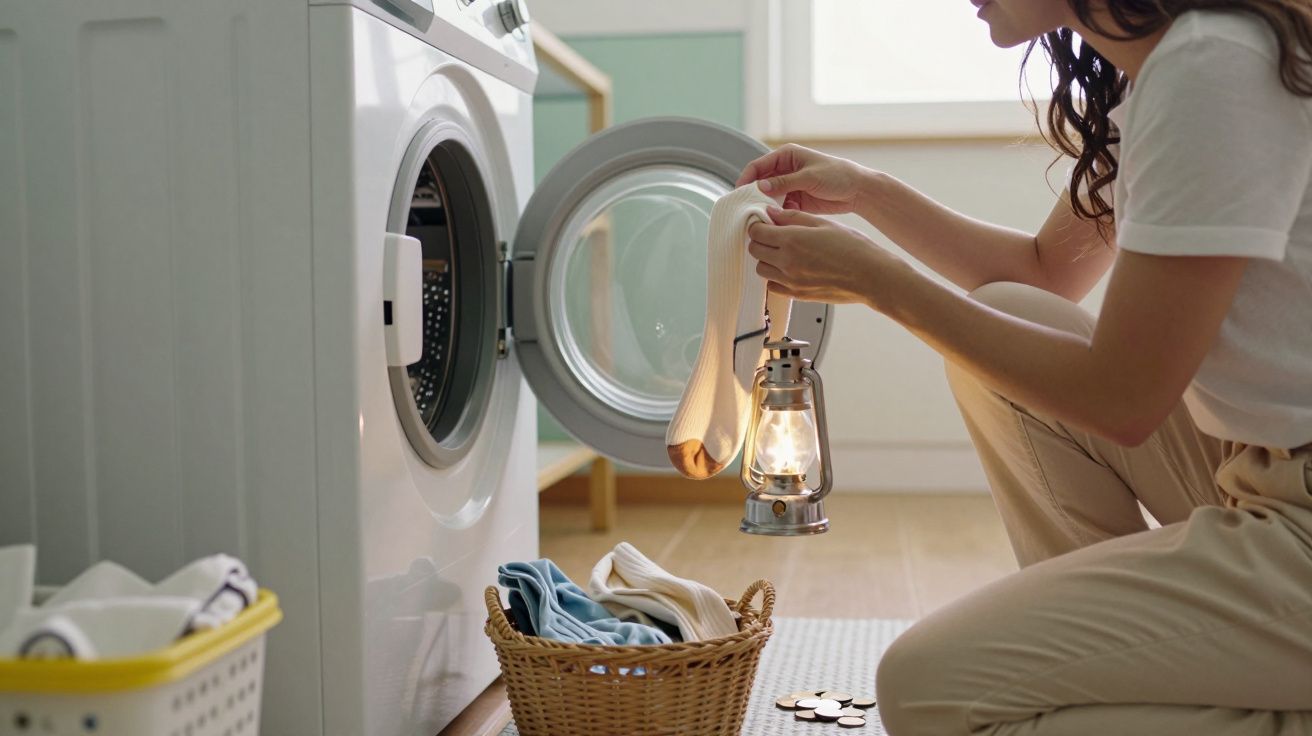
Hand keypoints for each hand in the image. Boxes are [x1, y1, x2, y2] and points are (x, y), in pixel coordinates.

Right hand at [736, 143, 874, 215]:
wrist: (858, 191)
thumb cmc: (837, 175)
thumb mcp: (809, 177)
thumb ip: (784, 182)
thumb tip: (760, 186)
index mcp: (786, 156)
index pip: (758, 166)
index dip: (746, 178)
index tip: (739, 193)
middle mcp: (785, 170)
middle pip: (760, 182)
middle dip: (754, 195)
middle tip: (746, 210)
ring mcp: (789, 186)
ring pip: (769, 197)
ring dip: (765, 207)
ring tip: (760, 219)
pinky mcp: (795, 200)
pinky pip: (780, 208)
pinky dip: (776, 215)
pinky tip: (775, 223)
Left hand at [747, 207, 906, 305]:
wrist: (871, 276)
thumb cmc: (854, 248)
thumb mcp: (823, 224)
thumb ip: (794, 217)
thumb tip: (773, 213)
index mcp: (792, 240)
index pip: (757, 232)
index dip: (758, 225)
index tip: (764, 223)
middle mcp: (787, 261)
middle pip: (755, 250)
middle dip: (760, 240)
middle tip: (772, 235)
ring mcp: (790, 280)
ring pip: (761, 269)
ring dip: (766, 259)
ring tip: (782, 253)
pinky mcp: (797, 294)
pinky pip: (772, 286)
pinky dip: (774, 277)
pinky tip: (788, 269)